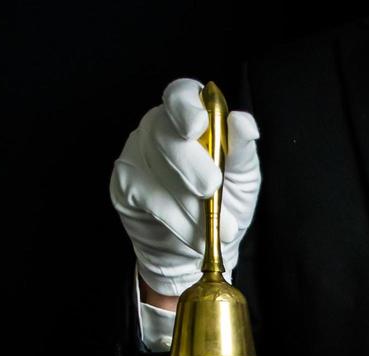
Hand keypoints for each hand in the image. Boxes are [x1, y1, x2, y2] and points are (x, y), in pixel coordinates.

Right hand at [110, 77, 261, 296]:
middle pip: (164, 131)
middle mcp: (160, 127)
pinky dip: (176, 219)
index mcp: (192, 117)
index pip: (180, 94)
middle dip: (191, 164)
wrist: (202, 247)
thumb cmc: (226, 204)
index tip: (199, 126)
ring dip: (189, 201)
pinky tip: (194, 235)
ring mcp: (137, 153)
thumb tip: (244, 122)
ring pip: (156, 167)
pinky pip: (146, 195)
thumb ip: (242, 150)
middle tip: (212, 190)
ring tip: (218, 226)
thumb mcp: (243, 178)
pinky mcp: (124, 183)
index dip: (186, 106)